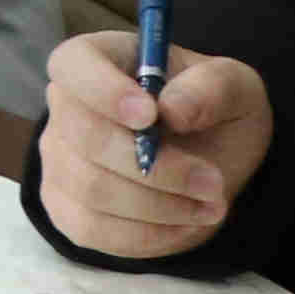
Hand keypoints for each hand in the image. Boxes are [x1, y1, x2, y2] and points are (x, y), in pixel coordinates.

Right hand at [33, 33, 275, 262]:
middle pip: (85, 138)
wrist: (210, 162)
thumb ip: (212, 88)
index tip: (150, 115)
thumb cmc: (213, 113)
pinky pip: (92, 229)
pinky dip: (147, 233)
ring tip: (210, 204)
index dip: (102, 90)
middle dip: (156, 168)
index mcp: (98, 60)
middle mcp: (66, 107)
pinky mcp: (65, 208)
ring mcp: (58, 160)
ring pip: (91, 190)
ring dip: (160, 204)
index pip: (72, 65)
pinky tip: (183, 223)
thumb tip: (171, 109)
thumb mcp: (235, 88)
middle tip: (213, 182)